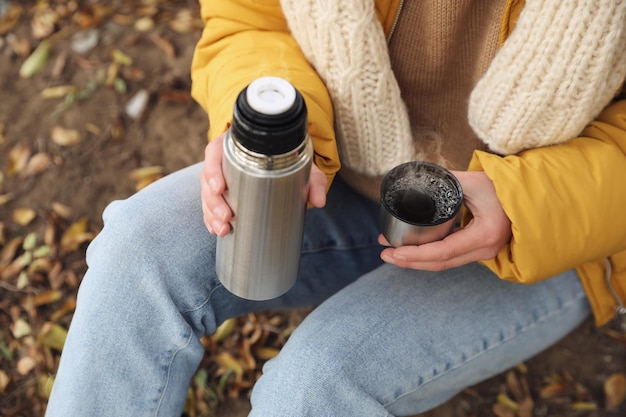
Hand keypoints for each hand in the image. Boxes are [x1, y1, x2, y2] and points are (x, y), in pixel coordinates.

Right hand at [200, 134, 327, 235]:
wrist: (287, 159)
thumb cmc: (289, 158)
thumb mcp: (302, 166)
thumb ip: (313, 180)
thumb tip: (319, 201)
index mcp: (236, 146)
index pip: (215, 153)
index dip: (213, 170)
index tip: (220, 188)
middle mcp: (225, 161)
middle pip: (209, 179)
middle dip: (214, 201)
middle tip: (227, 217)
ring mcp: (222, 178)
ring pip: (208, 195)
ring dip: (211, 214)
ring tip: (222, 229)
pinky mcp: (224, 193)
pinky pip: (211, 205)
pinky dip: (211, 219)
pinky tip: (216, 230)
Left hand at [379, 170, 510, 270]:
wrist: (531, 194)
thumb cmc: (506, 186)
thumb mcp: (475, 181)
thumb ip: (446, 181)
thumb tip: (415, 181)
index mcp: (484, 235)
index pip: (443, 252)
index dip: (416, 255)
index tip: (393, 252)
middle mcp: (485, 249)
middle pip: (440, 263)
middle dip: (409, 261)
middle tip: (384, 253)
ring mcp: (484, 252)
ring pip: (444, 262)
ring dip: (417, 258)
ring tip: (391, 250)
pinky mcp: (479, 248)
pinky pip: (450, 255)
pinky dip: (429, 254)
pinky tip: (412, 247)